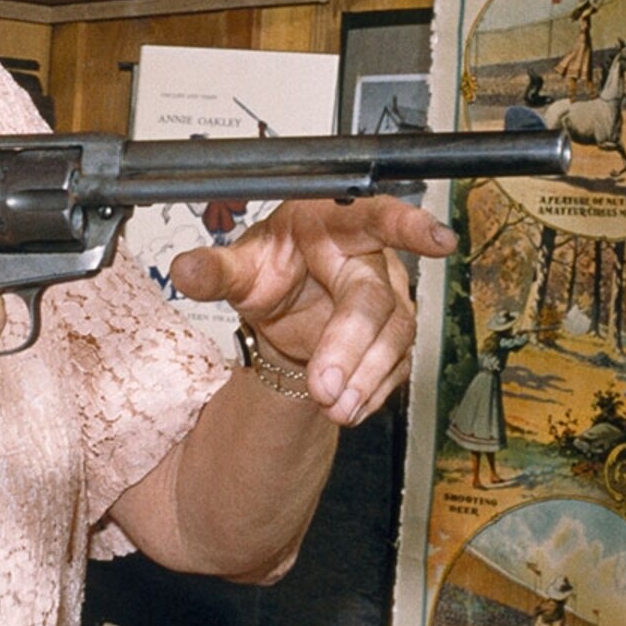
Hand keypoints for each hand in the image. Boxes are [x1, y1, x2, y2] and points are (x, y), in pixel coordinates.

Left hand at [166, 195, 452, 423]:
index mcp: (333, 224)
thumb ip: (213, 270)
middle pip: (375, 299)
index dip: (410, 226)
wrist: (282, 309)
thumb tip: (186, 270)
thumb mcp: (237, 268)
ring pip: (393, 337)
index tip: (439, 240)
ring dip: (365, 377)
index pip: (375, 217)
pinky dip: (371, 391)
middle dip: (352, 344)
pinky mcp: (391, 338)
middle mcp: (368, 259)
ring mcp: (386, 299)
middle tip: (325, 385)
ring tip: (334, 407)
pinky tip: (350, 407)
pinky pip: (394, 367)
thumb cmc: (270, 270)